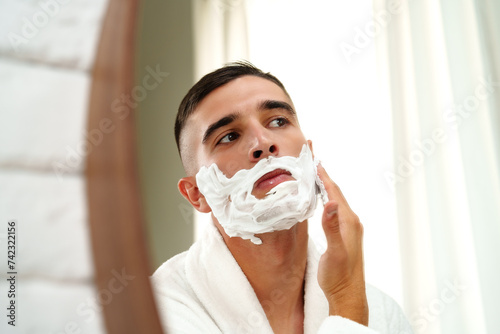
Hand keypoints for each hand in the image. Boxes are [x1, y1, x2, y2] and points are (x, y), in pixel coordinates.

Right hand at [316, 164, 368, 325]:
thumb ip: (332, 227)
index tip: (315, 161)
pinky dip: (328, 200)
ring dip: (327, 188)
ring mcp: (350, 228)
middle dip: (325, 177)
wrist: (347, 294)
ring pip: (336, 201)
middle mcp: (351, 222)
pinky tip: (323, 202)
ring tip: (316, 177)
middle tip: (314, 162)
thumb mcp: (335, 252)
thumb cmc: (339, 276)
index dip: (324, 176)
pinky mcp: (345, 235)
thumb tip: (330, 204)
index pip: (335, 193)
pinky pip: (336, 210)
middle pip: (336, 193)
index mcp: (348, 222)